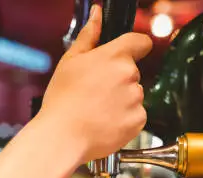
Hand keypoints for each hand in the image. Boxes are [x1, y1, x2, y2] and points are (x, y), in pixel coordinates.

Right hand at [35, 4, 152, 163]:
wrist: (63, 137)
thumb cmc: (62, 101)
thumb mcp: (70, 62)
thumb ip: (89, 35)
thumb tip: (96, 14)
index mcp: (114, 56)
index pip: (140, 42)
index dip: (134, 48)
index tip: (126, 56)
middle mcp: (130, 75)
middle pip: (133, 73)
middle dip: (119, 80)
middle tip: (95, 93)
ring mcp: (136, 99)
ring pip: (134, 95)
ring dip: (121, 101)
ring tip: (97, 111)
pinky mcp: (138, 120)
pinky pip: (136, 115)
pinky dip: (124, 119)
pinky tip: (104, 122)